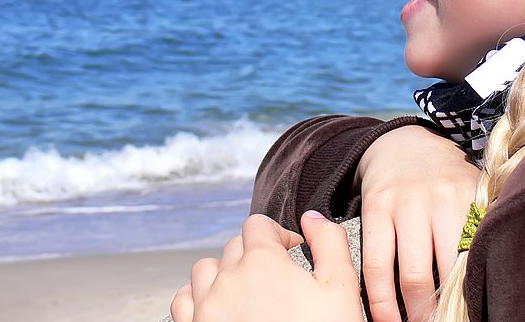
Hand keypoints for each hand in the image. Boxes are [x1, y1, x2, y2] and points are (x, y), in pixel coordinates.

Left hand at [170, 212, 361, 321]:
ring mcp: (207, 307)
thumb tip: (312, 218)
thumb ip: (329, 242)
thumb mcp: (341, 289)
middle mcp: (228, 280)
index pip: (258, 225)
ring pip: (205, 269)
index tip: (293, 254)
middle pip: (235, 245)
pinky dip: (198, 297)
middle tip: (278, 279)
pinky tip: (219, 307)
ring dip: (224, 272)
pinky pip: (183, 301)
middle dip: (256, 254)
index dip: (279, 235)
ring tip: (247, 291)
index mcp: (262, 262)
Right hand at [354, 125, 479, 321]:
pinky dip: (380, 301)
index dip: (477, 294)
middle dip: (447, 310)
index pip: (478, 257)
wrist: (402, 143)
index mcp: (471, 197)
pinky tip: (387, 320)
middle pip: (448, 273)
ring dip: (415, 313)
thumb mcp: (472, 190)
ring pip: (411, 275)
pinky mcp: (375, 208)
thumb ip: (484, 224)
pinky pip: (376, 265)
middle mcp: (440, 199)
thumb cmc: (446, 179)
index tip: (476, 316)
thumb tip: (498, 275)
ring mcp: (405, 203)